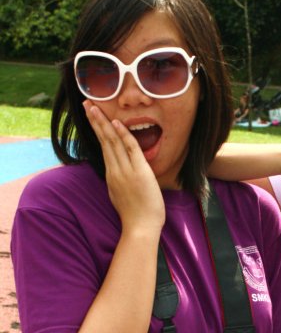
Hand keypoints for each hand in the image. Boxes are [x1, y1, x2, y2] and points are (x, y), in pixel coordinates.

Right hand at [83, 101, 164, 234]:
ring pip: (112, 142)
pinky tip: (117, 123)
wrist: (141, 228)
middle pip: (103, 140)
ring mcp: (125, 171)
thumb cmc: (136, 216)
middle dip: (95, 121)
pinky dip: (123, 135)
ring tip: (95, 107)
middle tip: (87, 104)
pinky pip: (130, 149)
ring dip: (104, 123)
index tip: (92, 116)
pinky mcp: (138, 172)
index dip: (98, 130)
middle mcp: (115, 171)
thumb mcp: (122, 196)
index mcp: (111, 176)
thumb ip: (121, 182)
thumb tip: (121, 173)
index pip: (103, 147)